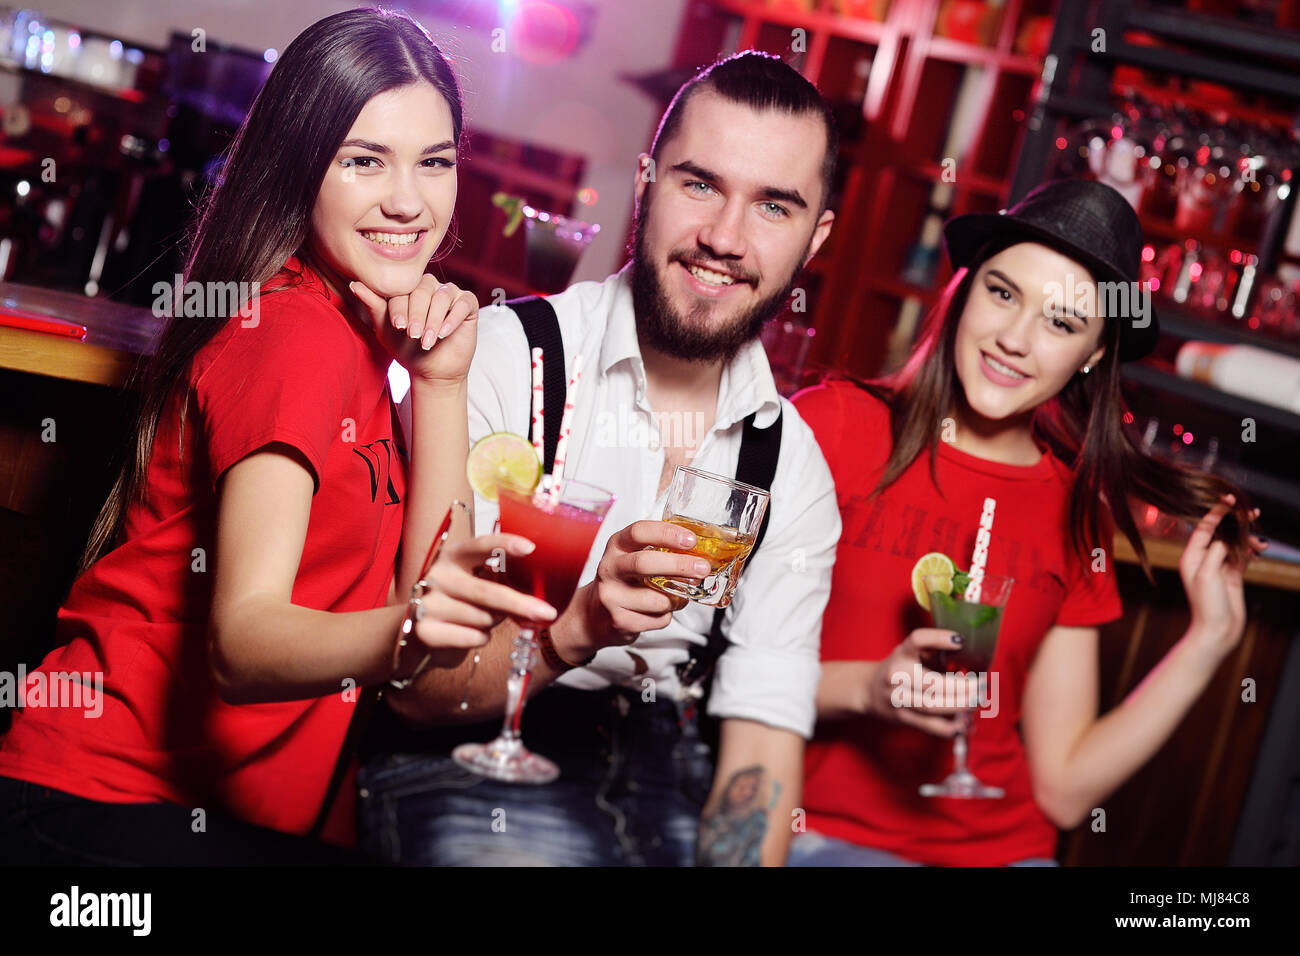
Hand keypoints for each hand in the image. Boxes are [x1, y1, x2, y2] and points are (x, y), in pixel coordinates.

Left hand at [351, 275, 477, 386]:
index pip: (403, 289)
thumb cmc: (407, 349)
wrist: (431, 370)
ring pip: (442, 296)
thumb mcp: (386, 329)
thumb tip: (354, 284)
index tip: (398, 327)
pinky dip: (453, 318)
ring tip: (428, 340)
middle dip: (417, 314)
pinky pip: (463, 302)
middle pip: (423, 290)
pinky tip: (444, 334)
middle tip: (413, 335)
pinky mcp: (467, 304)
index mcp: (409, 289)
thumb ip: (373, 306)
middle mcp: (429, 287)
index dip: (400, 307)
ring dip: (434, 320)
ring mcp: (450, 294)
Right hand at [398, 534, 557, 672]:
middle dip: (520, 604)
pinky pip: (472, 637)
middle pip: (487, 591)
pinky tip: (471, 633)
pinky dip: (481, 638)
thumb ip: (500, 580)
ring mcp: (428, 603)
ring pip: (483, 618)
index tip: (530, 548)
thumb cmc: (462, 601)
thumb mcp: (477, 581)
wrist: (422, 630)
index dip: (504, 544)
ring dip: (495, 622)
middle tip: (547, 612)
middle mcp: (438, 576)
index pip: (480, 545)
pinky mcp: (425, 631)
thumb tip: (538, 596)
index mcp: (454, 555)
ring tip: (484, 618)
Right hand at [552, 520, 705, 660]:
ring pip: (658, 599)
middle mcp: (610, 568)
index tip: (691, 540)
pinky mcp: (619, 621)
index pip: (639, 532)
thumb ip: (658, 550)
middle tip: (703, 567)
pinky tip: (657, 611)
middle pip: (645, 563)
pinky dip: (666, 615)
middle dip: (679, 565)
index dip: (667, 533)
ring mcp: (612, 596)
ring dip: (676, 599)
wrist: (593, 615)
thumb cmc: (623, 581)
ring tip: (676, 597)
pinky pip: (658, 619)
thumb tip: (700, 552)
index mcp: (617, 546)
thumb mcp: (632, 557)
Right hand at [862, 628, 979, 736]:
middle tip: (983, 685)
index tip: (960, 641)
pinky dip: (951, 727)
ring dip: (961, 705)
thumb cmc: (899, 669)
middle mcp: (896, 675)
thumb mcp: (910, 653)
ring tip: (978, 701)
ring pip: (934, 706)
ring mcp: (898, 698)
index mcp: (901, 654)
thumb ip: (934, 652)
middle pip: (933, 682)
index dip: (938, 638)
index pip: (917, 640)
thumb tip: (972, 657)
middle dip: (964, 686)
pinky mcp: (902, 718)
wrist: (869, 690)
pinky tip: (965, 722)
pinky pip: (931, 726)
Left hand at [1180, 496, 1262, 657]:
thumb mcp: (1208, 574)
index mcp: (1191, 556)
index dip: (1216, 512)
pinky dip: (1251, 551)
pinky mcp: (1232, 575)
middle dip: (1236, 522)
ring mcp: (1218, 566)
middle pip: (1220, 533)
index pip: (1204, 528)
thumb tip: (1225, 538)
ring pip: (1234, 544)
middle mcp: (1203, 559)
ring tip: (1260, 542)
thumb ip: (1216, 552)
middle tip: (1252, 512)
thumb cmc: (1207, 604)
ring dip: (1248, 539)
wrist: (1217, 631)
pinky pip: (1243, 556)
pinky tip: (1260, 550)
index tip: (1229, 500)